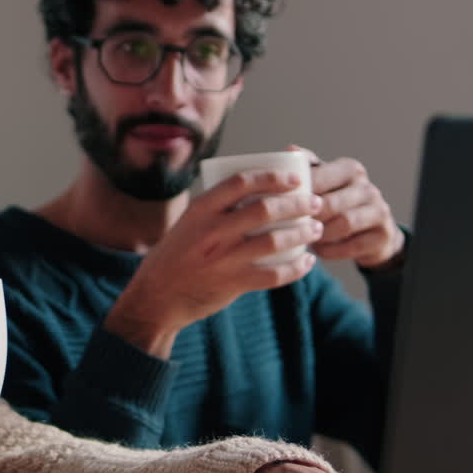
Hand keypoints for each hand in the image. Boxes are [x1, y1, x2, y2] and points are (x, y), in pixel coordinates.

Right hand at [108, 168, 322, 354]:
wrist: (156, 296)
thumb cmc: (176, 255)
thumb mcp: (188, 223)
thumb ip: (217, 210)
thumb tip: (259, 194)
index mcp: (200, 209)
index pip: (241, 182)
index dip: (272, 177)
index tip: (294, 178)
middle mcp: (211, 231)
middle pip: (264, 209)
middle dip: (297, 204)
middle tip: (314, 203)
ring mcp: (222, 258)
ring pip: (274, 241)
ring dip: (302, 233)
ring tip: (315, 228)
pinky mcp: (232, 283)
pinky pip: (274, 274)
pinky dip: (296, 268)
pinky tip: (308, 262)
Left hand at [291, 146, 403, 269]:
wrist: (372, 232)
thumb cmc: (338, 201)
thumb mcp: (324, 182)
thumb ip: (307, 167)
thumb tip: (289, 150)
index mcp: (349, 169)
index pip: (318, 178)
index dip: (297, 194)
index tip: (279, 206)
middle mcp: (367, 187)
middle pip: (330, 203)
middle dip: (308, 218)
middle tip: (290, 228)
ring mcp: (379, 210)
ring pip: (343, 224)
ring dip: (320, 235)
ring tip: (305, 238)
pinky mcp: (383, 234)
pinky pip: (352, 246)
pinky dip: (331, 251)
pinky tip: (319, 251)